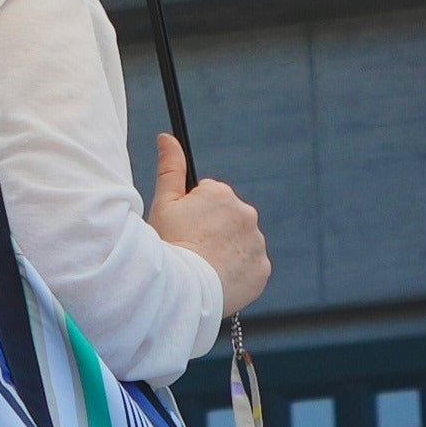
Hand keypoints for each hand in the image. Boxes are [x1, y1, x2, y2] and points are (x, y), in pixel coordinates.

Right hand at [144, 137, 271, 316]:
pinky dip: (237, 271)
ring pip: (240, 242)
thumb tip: (167, 136)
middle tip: (192, 249)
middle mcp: (246, 213)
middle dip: (212, 230)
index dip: (193, 214)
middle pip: (227, 219)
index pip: (209, 198)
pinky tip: (218, 278)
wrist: (182, 290)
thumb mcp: (163, 204)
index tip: (184, 230)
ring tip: (203, 266)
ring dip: (226, 250)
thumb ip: (170, 167)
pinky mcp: (262, 268)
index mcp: (221, 193)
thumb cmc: (168, 246)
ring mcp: (256, 242)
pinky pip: (250, 265)